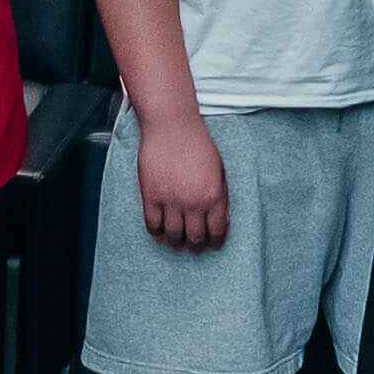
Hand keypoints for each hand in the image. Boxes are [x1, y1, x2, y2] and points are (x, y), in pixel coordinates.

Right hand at [134, 114, 232, 253]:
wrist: (172, 126)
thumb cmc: (197, 144)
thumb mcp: (219, 170)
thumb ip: (221, 196)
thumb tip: (222, 219)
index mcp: (214, 196)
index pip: (217, 231)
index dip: (215, 241)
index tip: (213, 245)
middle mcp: (193, 202)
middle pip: (194, 237)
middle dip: (196, 245)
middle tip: (194, 247)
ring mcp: (171, 200)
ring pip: (173, 235)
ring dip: (176, 242)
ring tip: (176, 242)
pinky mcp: (151, 196)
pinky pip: (152, 225)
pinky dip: (157, 232)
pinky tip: (160, 231)